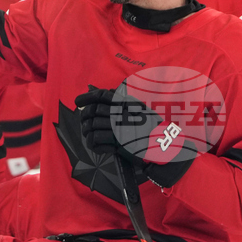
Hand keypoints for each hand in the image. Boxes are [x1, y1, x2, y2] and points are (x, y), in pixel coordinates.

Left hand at [75, 88, 194, 188]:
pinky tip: (97, 146)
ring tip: (89, 135)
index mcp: (127, 104)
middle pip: (93, 111)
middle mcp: (122, 114)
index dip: (87, 97)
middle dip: (84, 117)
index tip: (78, 102)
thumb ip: (122, 104)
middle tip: (83, 122)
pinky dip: (93, 144)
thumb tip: (99, 102)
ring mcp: (120, 128)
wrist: (163, 145)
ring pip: (92, 127)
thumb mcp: (139, 110)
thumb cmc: (151, 128)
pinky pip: (97, 141)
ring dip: (87, 132)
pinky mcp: (118, 143)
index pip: (102, 96)